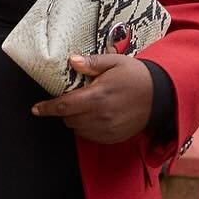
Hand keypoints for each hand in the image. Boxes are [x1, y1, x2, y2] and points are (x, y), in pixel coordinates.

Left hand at [31, 51, 154, 143]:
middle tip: (73, 97)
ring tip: (87, 105)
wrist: (162, 96)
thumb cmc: (136, 76)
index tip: (36, 109)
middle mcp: (100, 116)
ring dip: (75, 119)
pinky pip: (90, 136)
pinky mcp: (113, 137)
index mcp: (97, 97)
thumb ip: (91, 63)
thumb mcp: (115, 62)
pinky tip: (96, 116)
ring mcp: (106, 129)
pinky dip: (86, 128)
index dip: (47, 108)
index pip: (64, 106)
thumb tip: (72, 60)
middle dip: (64, 109)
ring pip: (77, 129)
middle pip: (68, 118)